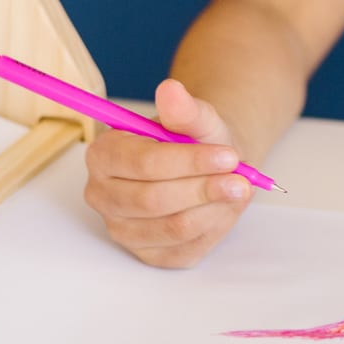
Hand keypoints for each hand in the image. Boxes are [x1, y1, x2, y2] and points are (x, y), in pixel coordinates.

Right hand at [83, 79, 253, 266]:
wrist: (206, 165)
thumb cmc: (194, 140)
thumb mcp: (196, 118)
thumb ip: (184, 108)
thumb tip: (171, 88)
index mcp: (104, 154)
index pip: (143, 163)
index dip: (189, 162)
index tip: (229, 155)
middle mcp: (102, 195)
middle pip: (152, 200)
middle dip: (203, 188)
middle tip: (241, 179)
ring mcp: (122, 229)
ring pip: (171, 227)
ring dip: (213, 209)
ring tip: (238, 190)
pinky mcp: (148, 254)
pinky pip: (183, 249)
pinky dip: (212, 228)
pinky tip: (225, 208)